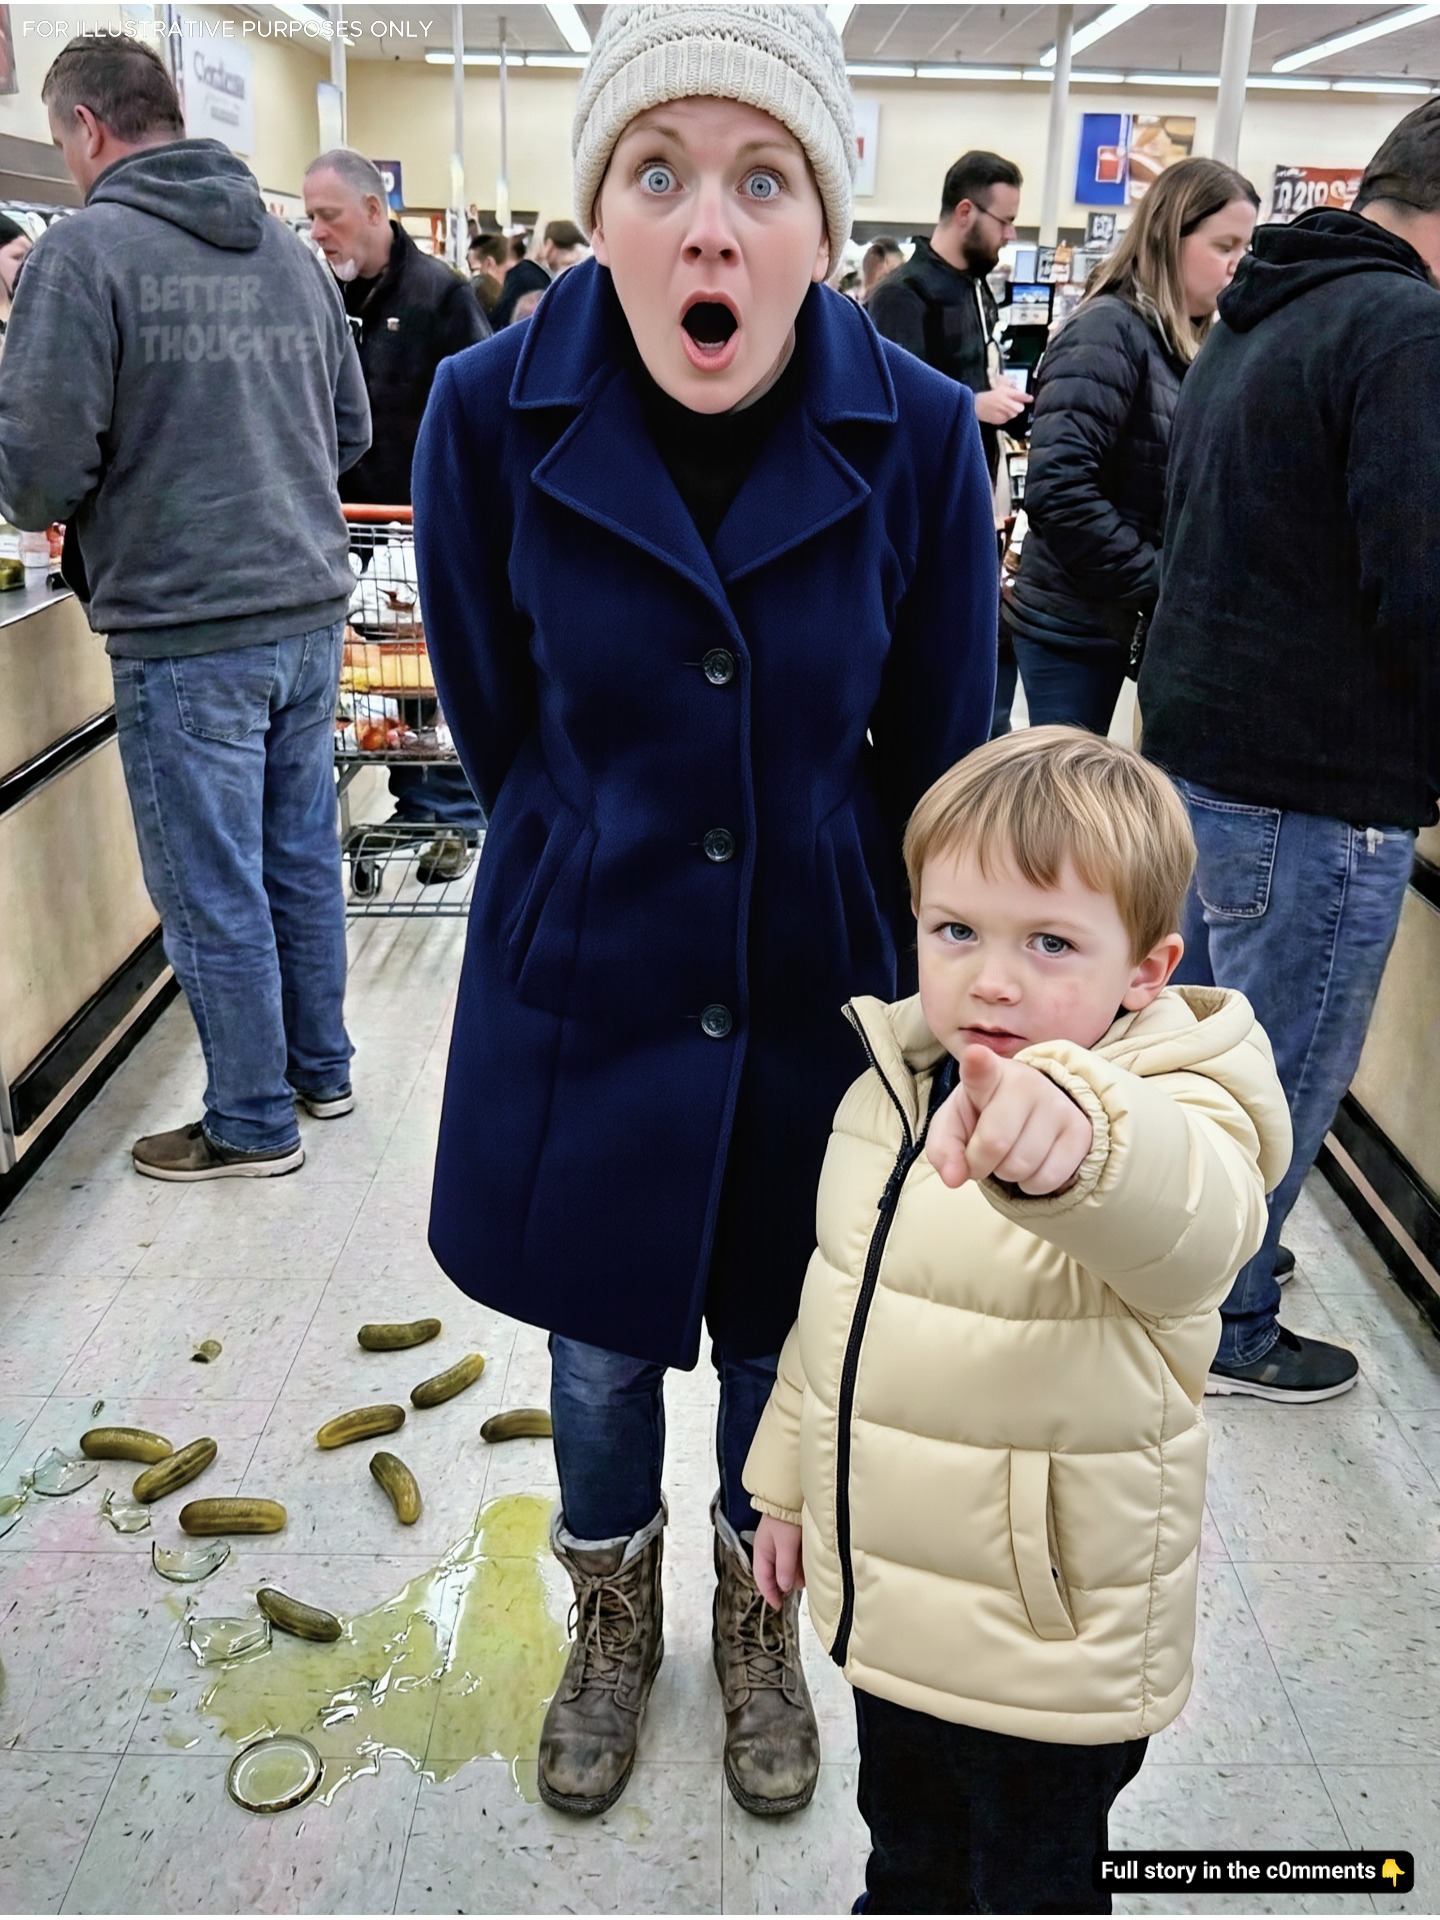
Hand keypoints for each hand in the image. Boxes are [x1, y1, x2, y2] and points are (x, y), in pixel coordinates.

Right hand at [753, 1515, 804, 1610]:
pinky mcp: (790, 1538)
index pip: (762, 1578)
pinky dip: (799, 1564)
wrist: (791, 1494)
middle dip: (785, 1584)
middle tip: (799, 1590)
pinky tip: (808, 1565)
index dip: (769, 1594)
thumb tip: (784, 1587)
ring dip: (795, 1574)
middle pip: (775, 1574)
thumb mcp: (785, 1544)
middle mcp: (769, 1549)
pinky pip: (793, 1557)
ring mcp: (779, 1543)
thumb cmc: (785, 1518)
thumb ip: (785, 1567)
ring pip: (786, 1566)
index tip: (779, 1606)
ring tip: (807, 1577)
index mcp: (761, 1551)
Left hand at [926, 1045, 1092, 1193]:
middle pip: (995, 1143)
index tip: (975, 1055)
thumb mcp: (954, 1126)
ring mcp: (1058, 1106)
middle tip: (982, 1153)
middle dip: (980, 1163)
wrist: (1031, 1112)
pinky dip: (1031, 1184)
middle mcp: (1028, 1083)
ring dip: (1007, 1174)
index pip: (982, 1069)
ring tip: (1010, 1152)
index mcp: (988, 1074)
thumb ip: (943, 1150)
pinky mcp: (1081, 1132)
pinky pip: (1047, 1179)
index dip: (978, 1064)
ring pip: (1021, 1167)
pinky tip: (1032, 1163)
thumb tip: (954, 1179)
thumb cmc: (983, 1116)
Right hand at [974, 380, 1028, 426]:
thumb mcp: (1002, 389)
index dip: (1027, 398)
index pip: (1022, 396)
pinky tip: (999, 413)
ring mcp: (1004, 413)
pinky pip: (1008, 419)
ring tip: (1003, 408)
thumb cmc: (989, 396)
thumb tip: (1029, 398)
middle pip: (1020, 408)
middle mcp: (1006, 403)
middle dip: (1017, 406)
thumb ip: (1015, 392)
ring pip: (1014, 414)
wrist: (976, 406)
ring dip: (1011, 412)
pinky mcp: (1000, 420)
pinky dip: (1005, 417)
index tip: (1030, 399)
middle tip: (1010, 404)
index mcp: (1007, 393)